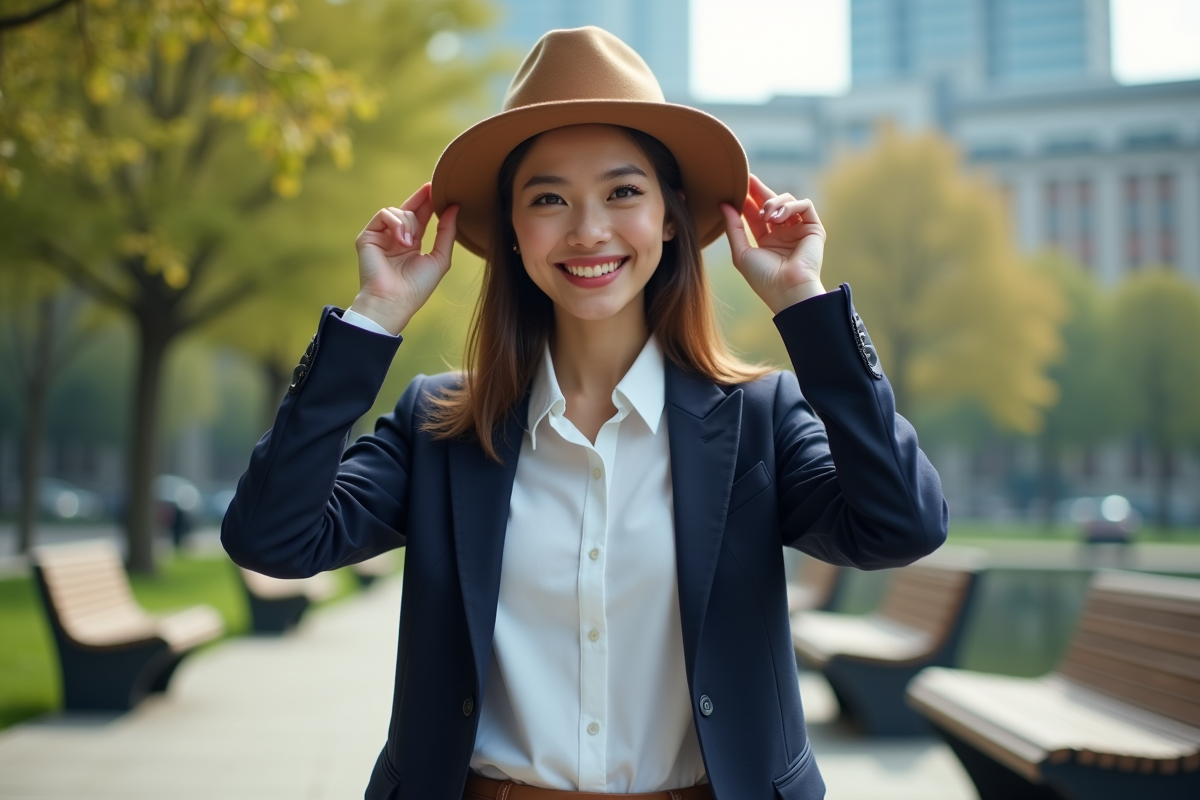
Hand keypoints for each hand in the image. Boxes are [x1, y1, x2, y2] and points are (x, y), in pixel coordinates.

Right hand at [350, 182, 458, 334]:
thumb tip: (455, 208)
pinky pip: (383, 215)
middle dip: (420, 198)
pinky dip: (395, 223)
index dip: (428, 203)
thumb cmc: (417, 287)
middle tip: (432, 188)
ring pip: (397, 211)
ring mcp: (381, 236)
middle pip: (408, 209)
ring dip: (408, 223)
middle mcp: (395, 238)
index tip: (439, 191)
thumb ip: (447, 233)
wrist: (393, 301)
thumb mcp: (439, 258)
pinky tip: (402, 240)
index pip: (420, 217)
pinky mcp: (368, 236)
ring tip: (410, 243)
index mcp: (411, 244)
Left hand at [721, 174, 826, 313]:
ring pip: (788, 201)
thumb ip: (733, 228)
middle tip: (748, 179)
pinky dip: (791, 206)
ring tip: (766, 215)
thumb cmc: (764, 278)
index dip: (747, 200)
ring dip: (774, 202)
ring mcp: (799, 231)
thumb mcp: (741, 252)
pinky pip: (805, 205)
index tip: (736, 187)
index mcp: (767, 242)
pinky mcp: (814, 229)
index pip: (756, 215)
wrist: (788, 291)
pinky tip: (778, 217)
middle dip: (760, 191)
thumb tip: (723, 205)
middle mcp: (784, 234)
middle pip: (772, 204)